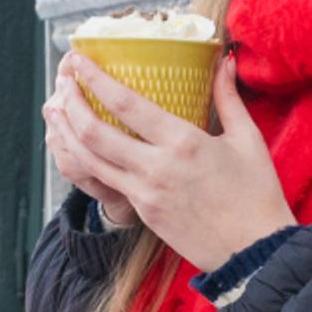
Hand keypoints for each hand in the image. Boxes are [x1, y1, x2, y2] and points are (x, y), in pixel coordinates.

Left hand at [38, 52, 294, 275]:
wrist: (254, 253)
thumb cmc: (257, 194)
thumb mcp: (248, 139)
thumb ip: (228, 97)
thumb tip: (223, 61)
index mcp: (183, 143)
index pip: (126, 104)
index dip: (94, 79)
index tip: (78, 58)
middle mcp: (156, 167)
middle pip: (93, 132)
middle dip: (70, 102)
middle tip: (62, 79)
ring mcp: (144, 193)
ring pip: (88, 160)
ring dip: (65, 131)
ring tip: (54, 109)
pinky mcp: (141, 212)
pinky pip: (102, 181)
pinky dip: (82, 159)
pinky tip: (75, 145)